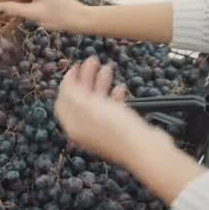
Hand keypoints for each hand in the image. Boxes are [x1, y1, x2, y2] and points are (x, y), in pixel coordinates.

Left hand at [54, 57, 171, 166]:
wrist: (145, 148)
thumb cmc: (115, 127)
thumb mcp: (87, 106)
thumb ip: (72, 94)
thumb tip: (65, 85)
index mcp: (73, 125)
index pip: (63, 101)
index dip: (67, 82)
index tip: (74, 66)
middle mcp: (85, 129)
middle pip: (80, 99)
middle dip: (85, 78)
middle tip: (93, 60)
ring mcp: (102, 130)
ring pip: (98, 102)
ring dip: (100, 83)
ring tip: (108, 67)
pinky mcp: (120, 130)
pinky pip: (113, 109)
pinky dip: (114, 96)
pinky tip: (120, 88)